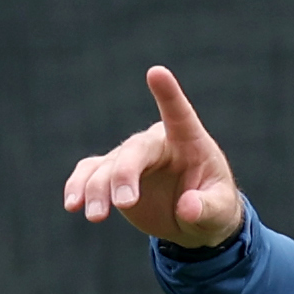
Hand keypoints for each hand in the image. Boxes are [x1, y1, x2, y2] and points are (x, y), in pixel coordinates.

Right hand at [60, 66, 244, 248]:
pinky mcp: (112, 175)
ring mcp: (131, 158)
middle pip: (134, 150)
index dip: (167, 93)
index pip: (178, 112)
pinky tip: (73, 204)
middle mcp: (156, 143)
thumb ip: (206, 207)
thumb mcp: (220, 211)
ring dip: (97, 189)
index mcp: (187, 141)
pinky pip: (89, 174)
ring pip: (107, 167)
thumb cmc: (213, 206)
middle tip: (124, 203)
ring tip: (96, 216)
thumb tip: (187, 208)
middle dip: (124, 174)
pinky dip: (78, 186)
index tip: (156, 72)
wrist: (194, 221)